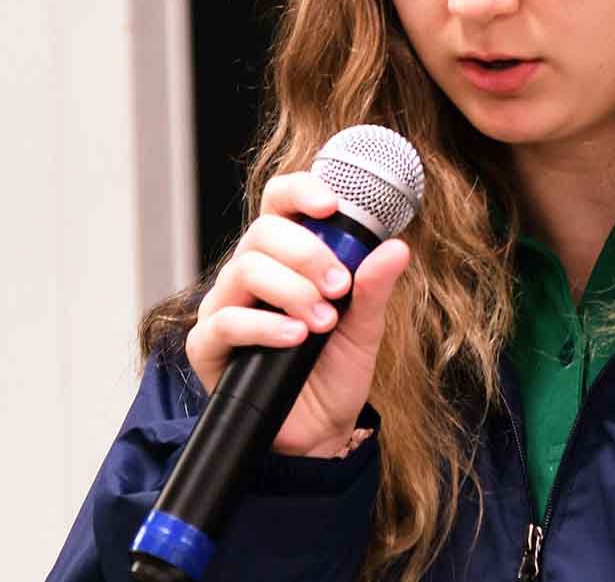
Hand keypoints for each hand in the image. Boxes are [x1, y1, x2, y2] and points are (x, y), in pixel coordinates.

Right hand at [185, 171, 410, 457]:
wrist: (319, 432)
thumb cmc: (336, 369)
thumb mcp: (365, 325)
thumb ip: (374, 287)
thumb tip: (397, 247)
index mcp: (287, 256)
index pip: (281, 203)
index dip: (302, 192)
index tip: (332, 206)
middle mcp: (250, 274)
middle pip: (262, 233)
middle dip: (308, 253)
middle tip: (340, 287)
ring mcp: (225, 307)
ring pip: (244, 270)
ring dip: (292, 290)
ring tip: (323, 319)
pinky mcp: (208, 347)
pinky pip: (226, 321)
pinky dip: (264, 325)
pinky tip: (295, 337)